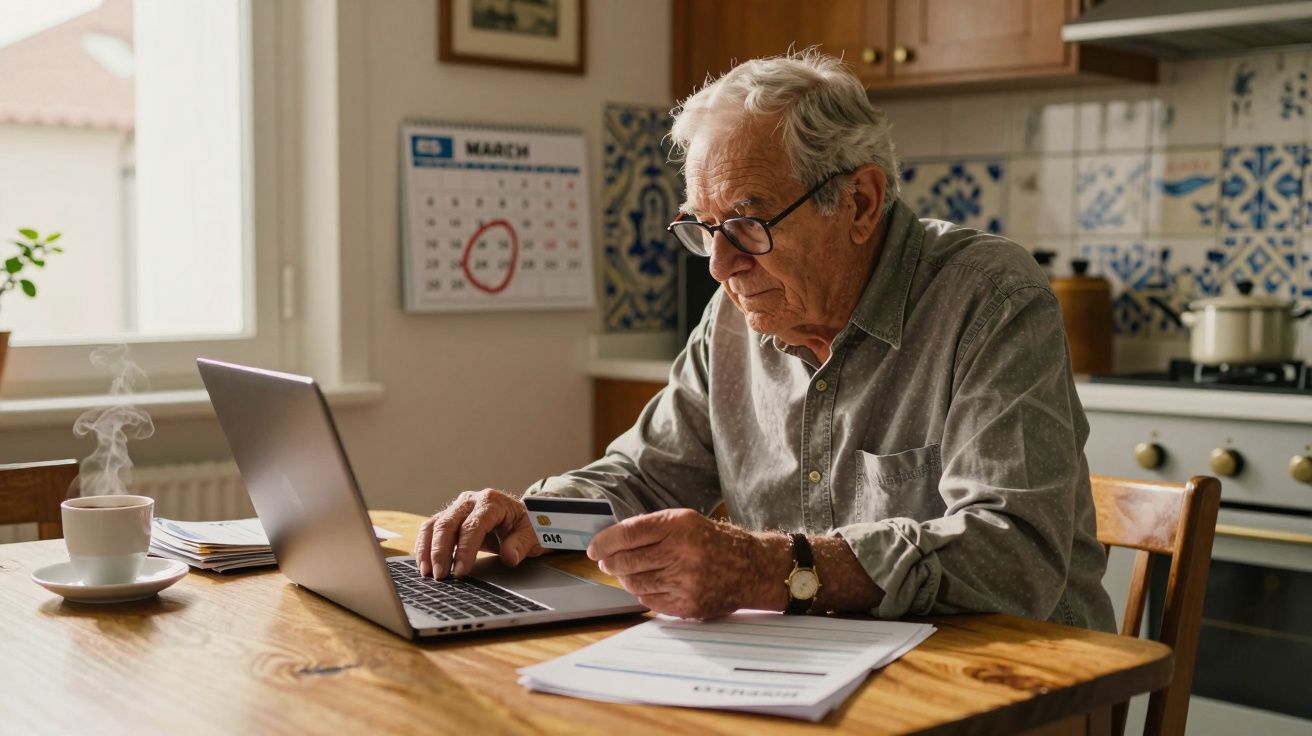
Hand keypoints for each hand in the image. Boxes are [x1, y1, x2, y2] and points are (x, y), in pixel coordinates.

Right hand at [414, 488, 545, 577]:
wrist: (521, 516)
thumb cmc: (527, 525)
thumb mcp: (532, 534)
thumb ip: (521, 545)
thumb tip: (509, 557)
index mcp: (492, 502)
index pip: (473, 526)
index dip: (464, 550)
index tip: (460, 571)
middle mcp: (470, 501)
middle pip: (448, 523)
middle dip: (440, 551)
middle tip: (440, 576)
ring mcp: (457, 507)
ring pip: (434, 525)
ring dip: (427, 549)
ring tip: (427, 573)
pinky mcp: (449, 517)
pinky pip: (431, 529)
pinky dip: (424, 546)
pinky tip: (424, 564)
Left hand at [587, 508, 787, 618]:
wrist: (752, 568)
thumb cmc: (714, 541)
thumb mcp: (685, 521)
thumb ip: (651, 528)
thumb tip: (611, 541)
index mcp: (678, 526)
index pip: (628, 533)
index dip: (604, 542)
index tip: (594, 548)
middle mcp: (681, 553)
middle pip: (626, 561)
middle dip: (610, 562)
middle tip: (606, 562)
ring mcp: (684, 582)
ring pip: (634, 583)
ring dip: (625, 578)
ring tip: (628, 572)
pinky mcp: (687, 605)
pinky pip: (650, 601)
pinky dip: (644, 593)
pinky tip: (651, 584)